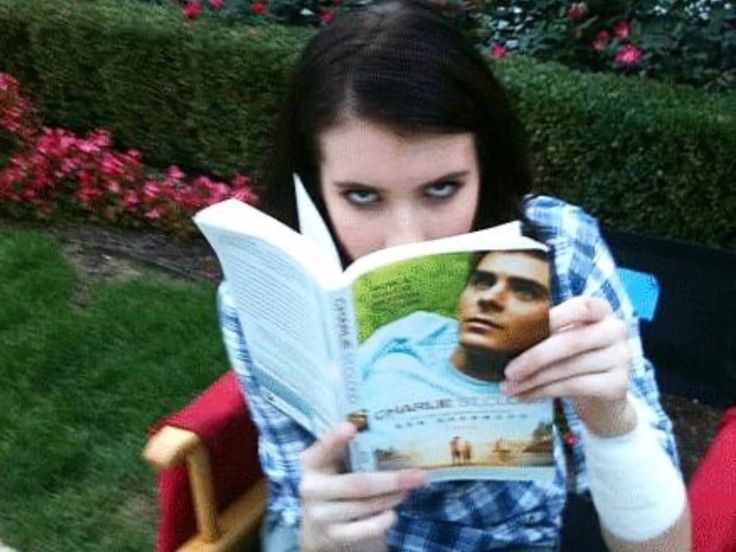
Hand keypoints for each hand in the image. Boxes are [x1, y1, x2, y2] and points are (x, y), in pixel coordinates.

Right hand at [298, 422, 425, 551]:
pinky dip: (385, 519)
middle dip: (392, 480)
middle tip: (418, 475)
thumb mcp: (337, 467)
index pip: (323, 448)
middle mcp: (312, 488)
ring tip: (409, 489)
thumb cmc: (337, 485)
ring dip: (392, 497)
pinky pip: (367, 528)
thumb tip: (395, 441)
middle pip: (356, 483)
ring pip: (365, 505)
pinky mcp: (333, 535)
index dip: (335, 438)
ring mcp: (321, 515)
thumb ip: (353, 453)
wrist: (321, 527)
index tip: (351, 426)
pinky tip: (393, 513)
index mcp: (312, 462)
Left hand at [501, 296, 635, 435]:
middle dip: (533, 357)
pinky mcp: (618, 385)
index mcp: (601, 311)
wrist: (603, 398)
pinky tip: (525, 396)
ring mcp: (621, 358)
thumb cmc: (576, 361)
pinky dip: (543, 392)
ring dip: (533, 380)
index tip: (519, 329)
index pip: (580, 307)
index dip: (552, 317)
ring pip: (568, 368)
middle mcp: (616, 330)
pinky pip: (573, 386)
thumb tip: (506, 342)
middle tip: (508, 371)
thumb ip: (546, 334)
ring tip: (509, 388)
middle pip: (570, 341)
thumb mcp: (564, 340)